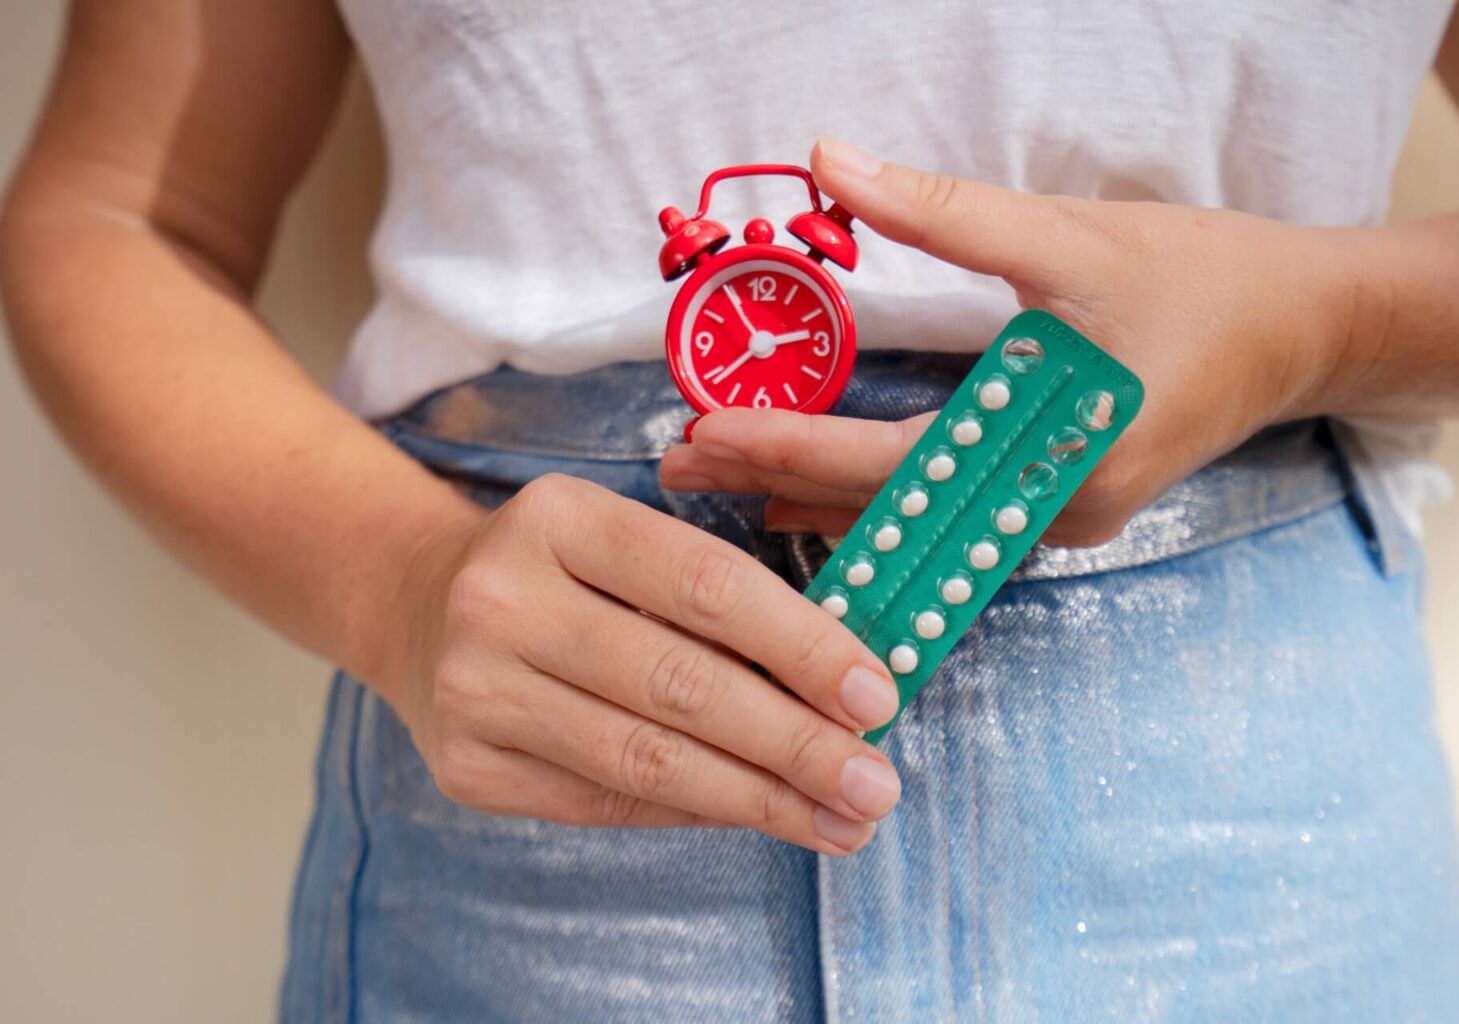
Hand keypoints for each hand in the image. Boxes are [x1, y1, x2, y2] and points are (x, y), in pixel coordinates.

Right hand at [376, 474, 903, 853]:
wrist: (415, 605)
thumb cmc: (556, 569)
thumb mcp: (618, 539)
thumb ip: (710, 598)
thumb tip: (837, 691)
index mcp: (558, 517)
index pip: (706, 584)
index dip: (801, 644)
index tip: (876, 695)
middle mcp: (503, 598)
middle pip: (681, 684)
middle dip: (795, 744)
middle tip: (875, 784)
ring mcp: (476, 688)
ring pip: (646, 760)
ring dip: (759, 799)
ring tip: (839, 821)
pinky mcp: (467, 768)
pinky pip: (608, 803)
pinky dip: (696, 812)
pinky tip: (758, 816)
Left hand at [660, 137, 1367, 546]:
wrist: (1307, 332)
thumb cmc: (1201, 283)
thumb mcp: (1068, 236)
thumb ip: (942, 212)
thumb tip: (832, 161)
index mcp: (1051, 449)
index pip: (890, 461)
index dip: (789, 446)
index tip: (702, 436)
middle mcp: (1048, 510)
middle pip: (890, 510)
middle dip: (777, 484)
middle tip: (675, 470)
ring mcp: (1056, 522)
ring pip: (916, 527)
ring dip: (817, 499)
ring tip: (722, 485)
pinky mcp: (1058, 510)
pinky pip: (948, 522)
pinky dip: (877, 505)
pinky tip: (811, 496)